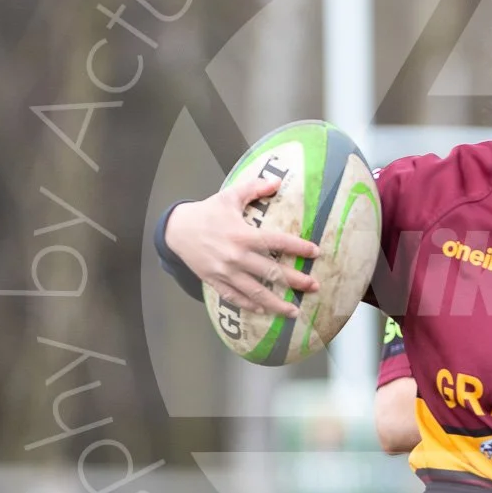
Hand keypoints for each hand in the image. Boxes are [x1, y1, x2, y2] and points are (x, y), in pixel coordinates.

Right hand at [164, 175, 320, 317]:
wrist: (176, 230)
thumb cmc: (207, 212)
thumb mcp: (230, 196)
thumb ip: (254, 188)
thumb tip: (278, 181)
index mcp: (242, 235)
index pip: (277, 242)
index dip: (298, 247)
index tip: (315, 252)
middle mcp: (236, 256)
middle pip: (271, 271)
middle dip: (295, 280)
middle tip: (314, 287)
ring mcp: (226, 272)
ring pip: (255, 291)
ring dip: (276, 303)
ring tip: (294, 311)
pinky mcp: (215, 282)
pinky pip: (235, 298)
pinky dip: (250, 306)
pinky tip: (264, 311)